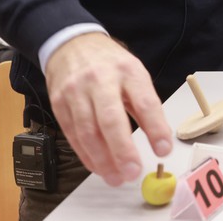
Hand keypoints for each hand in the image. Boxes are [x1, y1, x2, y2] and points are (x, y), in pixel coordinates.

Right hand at [45, 33, 172, 186]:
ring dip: (102, 160)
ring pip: (87, 132)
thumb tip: (159, 139)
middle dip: (122, 150)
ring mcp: (76, 92)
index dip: (155, 128)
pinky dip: (86, 155)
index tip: (163, 149)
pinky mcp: (59, 104)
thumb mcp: (135, 74)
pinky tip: (99, 166)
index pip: (145, 102)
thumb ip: (145, 105)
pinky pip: (73, 135)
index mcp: (127, 71)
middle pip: (111, 119)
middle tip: (133, 172)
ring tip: (116, 177)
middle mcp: (100, 80)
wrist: (72, 45)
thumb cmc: (110, 64)